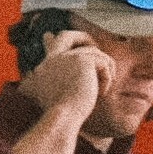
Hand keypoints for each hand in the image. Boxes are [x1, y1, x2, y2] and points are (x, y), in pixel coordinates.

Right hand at [16, 32, 111, 149]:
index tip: (56, 38)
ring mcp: (67, 57)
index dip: (58, 40)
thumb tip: (59, 77)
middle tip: (94, 46)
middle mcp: (53, 59)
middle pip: (67, 35)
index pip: (52, 46)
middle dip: (82, 38)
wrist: (63, 118)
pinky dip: (107, 79)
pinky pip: (104, 62)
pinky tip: (101, 94)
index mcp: (44, 68)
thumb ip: (57, 85)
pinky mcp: (82, 60)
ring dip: (103, 71)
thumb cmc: (60, 116)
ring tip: (102, 90)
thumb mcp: (53, 98)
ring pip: (94, 53)